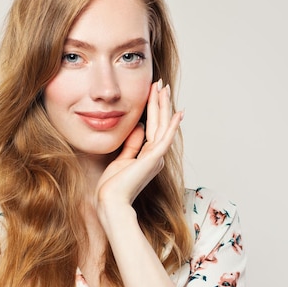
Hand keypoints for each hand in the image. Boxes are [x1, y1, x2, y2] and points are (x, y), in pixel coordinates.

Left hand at [94, 79, 182, 209]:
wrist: (110, 202)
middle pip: (160, 123)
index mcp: (149, 156)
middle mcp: (156, 156)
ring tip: (165, 89)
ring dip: (164, 106)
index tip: (154, 93)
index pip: (153, 127)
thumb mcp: (122, 159)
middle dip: (161, 102)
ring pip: (163, 126)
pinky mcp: (153, 159)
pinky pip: (165, 138)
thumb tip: (139, 126)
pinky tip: (177, 113)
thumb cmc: (113, 186)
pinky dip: (172, 125)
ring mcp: (156, 157)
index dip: (154, 109)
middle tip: (161, 84)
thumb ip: (132, 144)